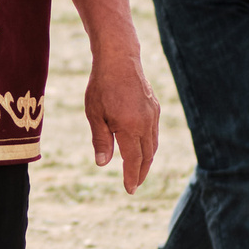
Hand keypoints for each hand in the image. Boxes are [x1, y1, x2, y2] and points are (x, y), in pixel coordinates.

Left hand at [82, 43, 157, 193]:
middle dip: (141, 173)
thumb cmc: (102, 86)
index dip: (132, 177)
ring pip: (153, 145)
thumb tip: (103, 164)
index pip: (134, 160)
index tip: (130, 190)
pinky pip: (153, 133)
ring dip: (146, 160)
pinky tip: (140, 148)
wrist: (119, 59)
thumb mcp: (94, 114)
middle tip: (134, 185)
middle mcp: (146, 123)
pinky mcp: (154, 108)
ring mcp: (153, 115)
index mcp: (130, 127)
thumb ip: (101, 140)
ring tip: (137, 171)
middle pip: (147, 156)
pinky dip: (149, 145)